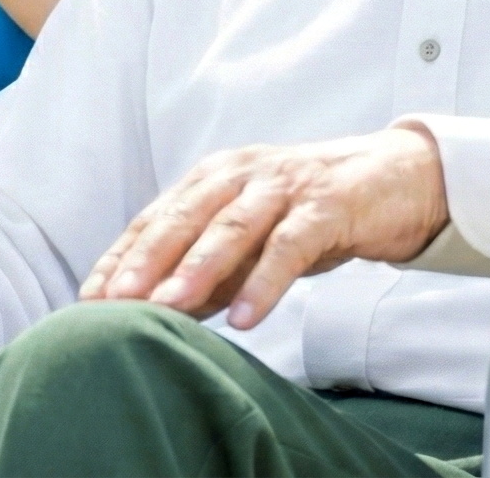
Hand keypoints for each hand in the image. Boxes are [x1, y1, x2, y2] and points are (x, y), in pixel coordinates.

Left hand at [80, 126, 448, 330]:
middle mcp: (246, 173)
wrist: (399, 178)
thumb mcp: (256, 237)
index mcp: (220, 176)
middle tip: (115, 300)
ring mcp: (287, 185)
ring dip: (198, 267)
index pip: (160, 215)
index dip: (124, 254)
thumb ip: (212, 267)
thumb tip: (158, 307)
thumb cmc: (315, 211)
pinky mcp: (328, 204)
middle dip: (147, 258)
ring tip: (168, 307)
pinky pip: (292, 245)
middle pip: (188, 214)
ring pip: (234, 225)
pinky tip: (246, 316)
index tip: (90, 295)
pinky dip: (266, 280)